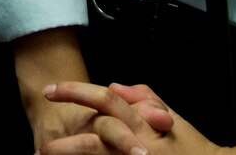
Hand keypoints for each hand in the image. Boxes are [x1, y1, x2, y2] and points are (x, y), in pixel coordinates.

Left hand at [40, 81, 230, 154]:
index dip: (74, 92)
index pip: (105, 100)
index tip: (49, 90)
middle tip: (43, 147)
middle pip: (93, 143)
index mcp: (143, 125)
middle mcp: (137, 147)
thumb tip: (114, 87)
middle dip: (64, 146)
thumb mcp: (170, 117)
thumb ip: (142, 98)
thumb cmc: (192, 147)